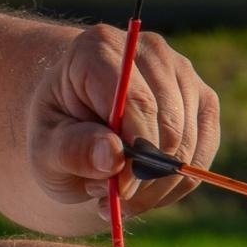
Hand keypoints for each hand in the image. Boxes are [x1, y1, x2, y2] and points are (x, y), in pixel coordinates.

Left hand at [27, 24, 219, 226]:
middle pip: (169, 125)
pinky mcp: (202, 99)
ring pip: (189, 145)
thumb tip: (115, 155)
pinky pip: (202, 155)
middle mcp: (149, 51)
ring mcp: (182, 72)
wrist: (73, 122)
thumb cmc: (56, 132)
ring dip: (156, 185)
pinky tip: (142, 189)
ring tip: (116, 189)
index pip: (137, 102)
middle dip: (143, 176)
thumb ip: (73, 150)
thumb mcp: (43, 149)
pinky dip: (175, 184)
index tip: (115, 192)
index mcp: (100, 48)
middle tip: (109, 198)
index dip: (134, 155)